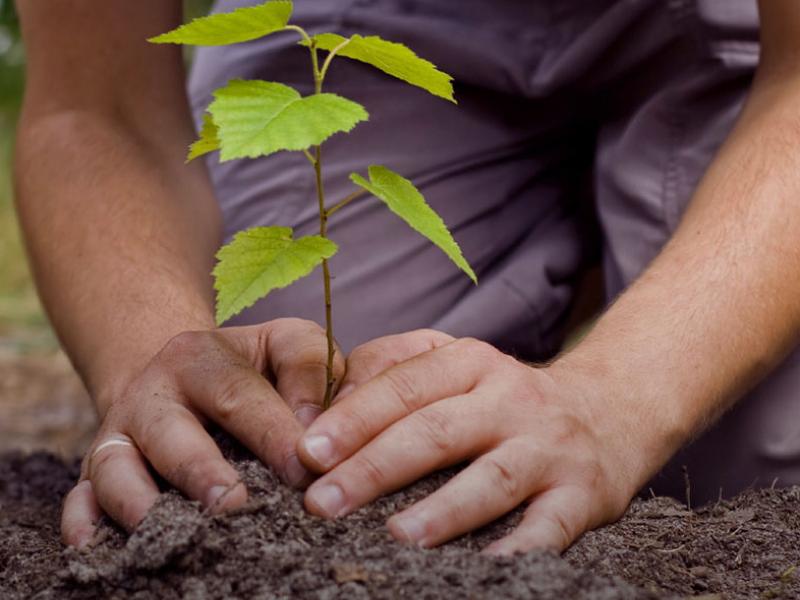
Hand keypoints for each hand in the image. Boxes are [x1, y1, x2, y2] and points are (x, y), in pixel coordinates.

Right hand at [61, 318, 343, 547]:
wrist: (183, 372)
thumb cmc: (252, 367)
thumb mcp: (284, 344)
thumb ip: (310, 371)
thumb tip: (315, 434)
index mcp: (201, 357)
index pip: (238, 395)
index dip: (272, 434)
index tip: (304, 472)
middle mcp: (152, 392)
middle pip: (172, 433)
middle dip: (202, 473)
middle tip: (234, 506)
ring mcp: (119, 433)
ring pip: (116, 468)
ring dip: (142, 503)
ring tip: (179, 533)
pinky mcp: (96, 468)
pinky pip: (79, 497)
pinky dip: (83, 522)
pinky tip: (98, 547)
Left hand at [298, 330, 642, 553]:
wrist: (608, 410)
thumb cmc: (506, 396)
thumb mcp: (457, 364)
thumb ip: (394, 370)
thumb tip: (324, 402)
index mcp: (471, 362)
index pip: (404, 386)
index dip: (353, 418)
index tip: (307, 452)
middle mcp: (511, 399)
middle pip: (437, 430)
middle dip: (375, 467)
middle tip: (322, 502)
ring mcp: (548, 447)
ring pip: (492, 478)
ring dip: (443, 510)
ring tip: (395, 536)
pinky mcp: (583, 494)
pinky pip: (549, 527)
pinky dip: (518, 549)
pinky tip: (483, 568)